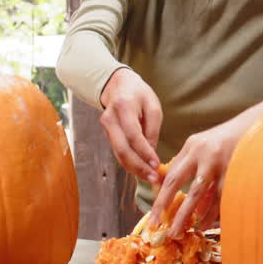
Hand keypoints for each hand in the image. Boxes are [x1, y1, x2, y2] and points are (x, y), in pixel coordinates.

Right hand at [98, 67, 163, 185]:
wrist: (118, 85)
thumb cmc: (139, 94)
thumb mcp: (152, 105)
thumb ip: (152, 128)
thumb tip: (151, 153)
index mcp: (123, 107)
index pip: (133, 135)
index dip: (144, 152)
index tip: (156, 164)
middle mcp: (110, 119)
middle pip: (122, 149)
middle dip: (139, 167)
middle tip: (154, 178)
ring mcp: (106, 128)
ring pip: (118, 154)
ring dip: (135, 169)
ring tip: (151, 178)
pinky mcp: (107, 135)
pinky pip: (118, 152)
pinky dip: (130, 164)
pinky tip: (142, 171)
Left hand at [150, 90, 262, 237]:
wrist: (257, 126)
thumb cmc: (226, 139)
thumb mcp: (202, 145)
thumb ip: (185, 162)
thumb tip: (164, 186)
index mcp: (192, 146)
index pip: (170, 175)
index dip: (160, 197)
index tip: (153, 215)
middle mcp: (203, 154)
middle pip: (179, 185)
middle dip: (168, 208)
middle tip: (161, 227)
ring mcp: (220, 163)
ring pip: (200, 196)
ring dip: (189, 216)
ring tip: (182, 232)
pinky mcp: (235, 172)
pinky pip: (220, 198)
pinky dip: (212, 213)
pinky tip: (205, 224)